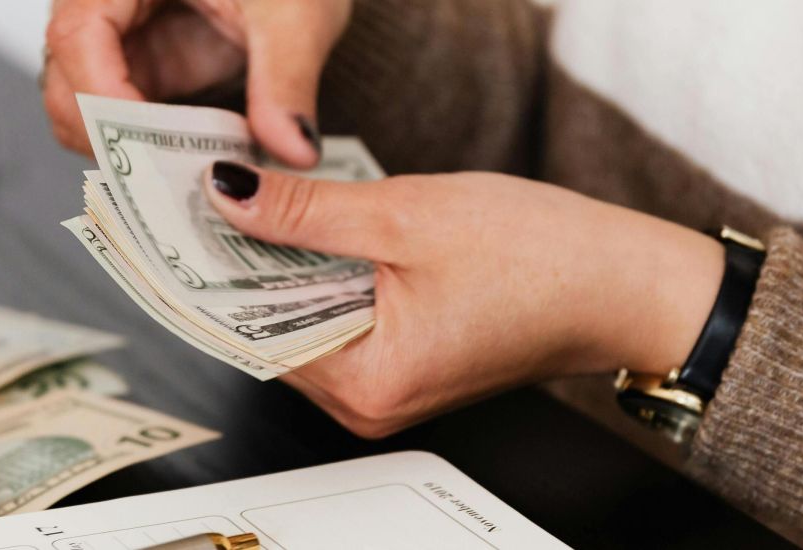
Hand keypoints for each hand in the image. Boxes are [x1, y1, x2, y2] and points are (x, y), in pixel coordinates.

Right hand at [42, 0, 350, 167]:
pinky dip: (150, 149)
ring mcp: (123, 39)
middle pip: (67, 81)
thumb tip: (293, 146)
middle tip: (170, 178)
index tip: (150, 145)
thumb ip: (287, 78)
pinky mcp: (146, 67)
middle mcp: (105, 3)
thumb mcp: (294, 12)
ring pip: (86, 109)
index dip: (103, 96)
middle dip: (110, 137)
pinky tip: (191, 166)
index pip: (76, 35)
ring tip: (187, 176)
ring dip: (129, 149)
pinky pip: (123, 119)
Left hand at [201, 162, 725, 437]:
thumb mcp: (406, 216)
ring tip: (260, 202)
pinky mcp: (407, 364)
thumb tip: (231, 197)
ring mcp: (389, 389)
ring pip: (302, 322)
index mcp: (367, 382)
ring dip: (281, 266)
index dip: (208, 271)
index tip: (175, 222)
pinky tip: (313, 230)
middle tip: (211, 195)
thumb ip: (306, 212)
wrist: (627, 281)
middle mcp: (370, 403)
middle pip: (269, 330)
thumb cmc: (545, 259)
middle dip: (240, 263)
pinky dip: (320, 277)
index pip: (248, 330)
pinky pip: (339, 321)